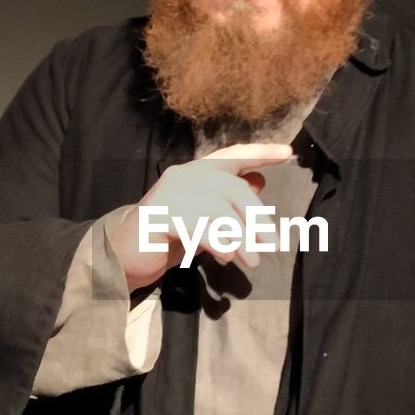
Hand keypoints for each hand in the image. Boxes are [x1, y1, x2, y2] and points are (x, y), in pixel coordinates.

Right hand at [109, 143, 291, 291]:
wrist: (126, 253)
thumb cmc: (170, 234)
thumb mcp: (206, 216)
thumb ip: (229, 199)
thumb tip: (261, 181)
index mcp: (198, 171)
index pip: (234, 155)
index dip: (261, 153)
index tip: (288, 154)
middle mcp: (185, 175)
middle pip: (234, 189)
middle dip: (257, 218)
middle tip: (272, 245)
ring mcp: (171, 192)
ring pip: (219, 212)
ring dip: (241, 239)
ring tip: (252, 261)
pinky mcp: (160, 214)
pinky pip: (199, 227)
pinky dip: (218, 244)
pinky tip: (226, 258)